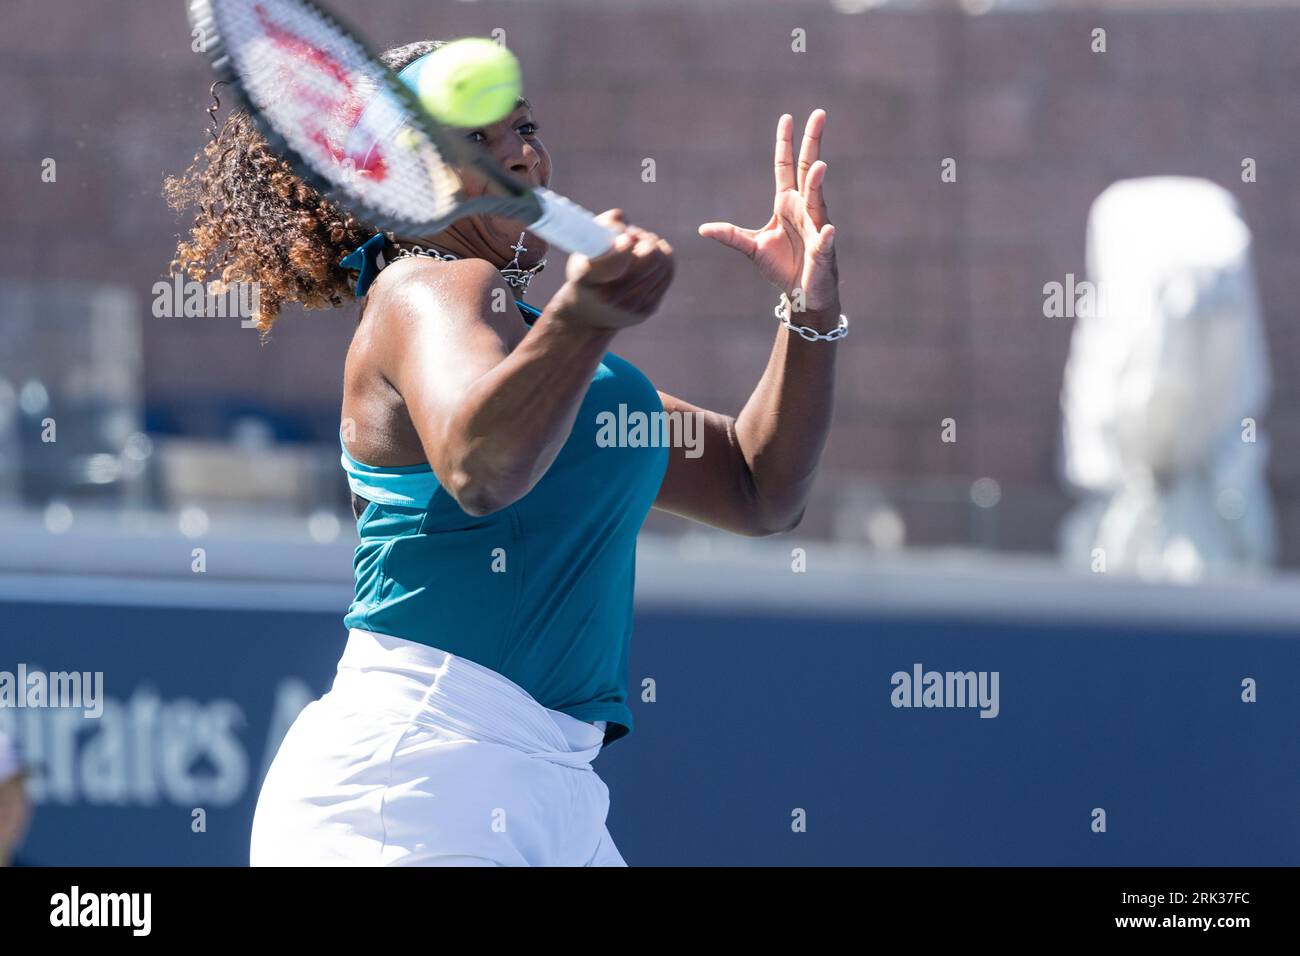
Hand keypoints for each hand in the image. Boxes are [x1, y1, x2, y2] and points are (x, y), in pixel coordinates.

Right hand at [551, 209, 674, 329]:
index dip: (625, 245)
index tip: (626, 239)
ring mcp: (630, 306)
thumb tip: (622, 219)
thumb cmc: (585, 270)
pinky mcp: (647, 310)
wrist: (588, 314)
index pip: (614, 262)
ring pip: (663, 262)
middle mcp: (609, 296)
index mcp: (587, 277)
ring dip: (654, 246)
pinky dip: (663, 259)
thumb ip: (601, 227)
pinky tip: (650, 258)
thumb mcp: (583, 247)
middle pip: (651, 255)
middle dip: (645, 239)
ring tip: (639, 247)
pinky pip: (668, 273)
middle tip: (634, 238)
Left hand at [698, 109, 838, 314]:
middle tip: (818, 115)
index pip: (786, 166)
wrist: (802, 293)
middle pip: (808, 170)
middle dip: (813, 143)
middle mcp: (804, 208)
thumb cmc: (781, 265)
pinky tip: (828, 230)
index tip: (787, 118)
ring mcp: (816, 227)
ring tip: (819, 166)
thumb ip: (731, 235)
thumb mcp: (752, 247)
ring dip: (818, 184)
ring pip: (818, 200)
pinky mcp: (822, 251)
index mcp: (786, 203)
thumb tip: (703, 228)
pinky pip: (824, 242)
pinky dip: (826, 237)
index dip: (785, 143)